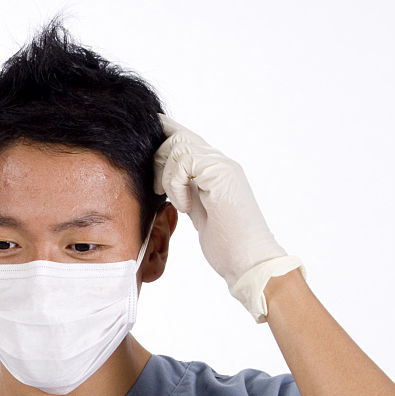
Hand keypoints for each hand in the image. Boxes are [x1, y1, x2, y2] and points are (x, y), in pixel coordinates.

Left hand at [154, 114, 302, 321]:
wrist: (249, 260)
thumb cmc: (227, 244)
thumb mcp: (199, 212)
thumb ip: (187, 191)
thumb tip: (164, 181)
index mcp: (215, 170)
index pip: (186, 140)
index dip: (164, 135)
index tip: (145, 144)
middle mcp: (220, 163)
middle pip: (178, 137)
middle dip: (158, 159)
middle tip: (158, 189)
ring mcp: (223, 167)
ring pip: (179, 146)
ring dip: (167, 175)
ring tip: (177, 202)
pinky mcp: (221, 175)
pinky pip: (184, 163)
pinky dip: (176, 185)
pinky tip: (186, 207)